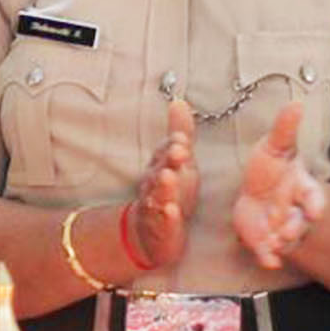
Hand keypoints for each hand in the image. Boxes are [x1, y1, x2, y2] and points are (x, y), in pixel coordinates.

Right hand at [129, 98, 198, 267]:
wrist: (146, 230)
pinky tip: (172, 212)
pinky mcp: (159, 227)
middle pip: (159, 169)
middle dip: (168, 160)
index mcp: (160, 165)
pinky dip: (166, 216)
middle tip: (179, 152)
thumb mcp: (176, 159)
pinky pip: (162, 221)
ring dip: (164, 186)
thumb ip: (179, 131)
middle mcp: (154, 183)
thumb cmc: (166, 189)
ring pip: (157, 194)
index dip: (172, 144)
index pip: (164, 152)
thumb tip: (179, 100)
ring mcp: (154, 205)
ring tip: (169, 178)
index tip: (182, 139)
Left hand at [231, 102, 326, 268]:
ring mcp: (281, 228)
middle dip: (296, 226)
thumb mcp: (275, 146)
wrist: (257, 193)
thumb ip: (286, 129)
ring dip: (283, 242)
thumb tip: (296, 102)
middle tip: (288, 231)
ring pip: (287, 238)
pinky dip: (269, 256)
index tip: (315, 210)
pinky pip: (269, 251)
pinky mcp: (264, 240)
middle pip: (301, 221)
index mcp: (301, 187)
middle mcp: (295, 210)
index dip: (315, 203)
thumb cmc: (271, 168)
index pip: (313, 195)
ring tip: (277, 244)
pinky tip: (268, 261)